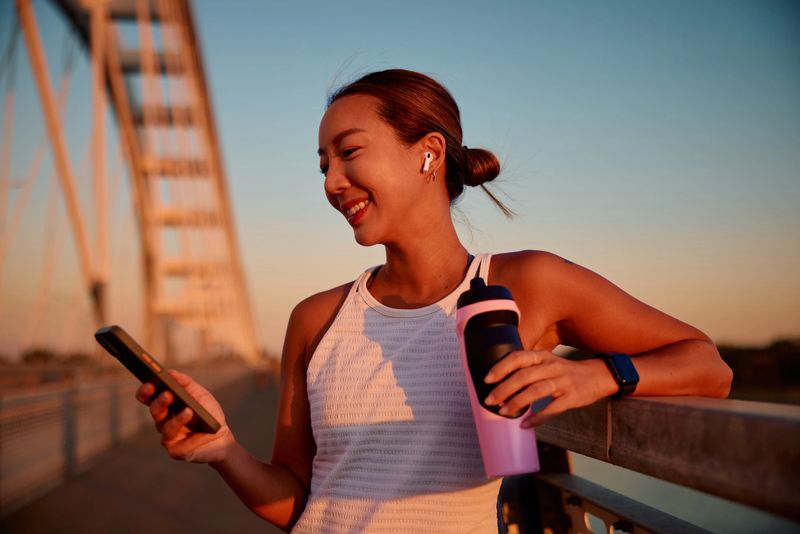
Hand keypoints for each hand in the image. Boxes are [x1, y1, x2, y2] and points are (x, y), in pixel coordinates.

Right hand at [135, 370, 234, 463]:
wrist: (222, 437)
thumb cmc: (208, 413)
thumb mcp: (200, 394)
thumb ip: (185, 383)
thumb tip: (170, 373)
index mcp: (165, 406)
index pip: (148, 397)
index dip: (145, 391)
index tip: (150, 383)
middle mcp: (162, 421)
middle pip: (155, 411)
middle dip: (160, 402)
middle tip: (168, 394)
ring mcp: (168, 437)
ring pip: (166, 427)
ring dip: (177, 419)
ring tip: (188, 410)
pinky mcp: (176, 451)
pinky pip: (180, 444)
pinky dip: (191, 436)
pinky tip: (198, 430)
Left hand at [483, 350, 615, 426]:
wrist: (597, 376)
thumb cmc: (565, 371)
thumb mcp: (547, 361)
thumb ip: (528, 367)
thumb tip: (500, 380)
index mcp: (542, 356)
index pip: (518, 358)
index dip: (501, 368)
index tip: (487, 379)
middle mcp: (552, 366)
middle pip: (524, 376)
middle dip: (504, 389)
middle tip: (490, 400)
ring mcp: (563, 382)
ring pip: (536, 391)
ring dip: (517, 402)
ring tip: (504, 412)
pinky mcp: (571, 397)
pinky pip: (552, 409)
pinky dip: (537, 418)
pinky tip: (525, 424)